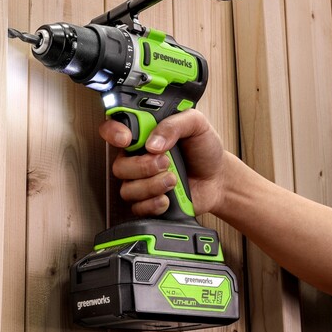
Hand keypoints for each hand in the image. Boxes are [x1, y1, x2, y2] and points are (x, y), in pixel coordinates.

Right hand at [98, 109, 231, 216]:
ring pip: (127, 189)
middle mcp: (138, 157)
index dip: (113, 132)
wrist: (218, 178)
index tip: (126, 139)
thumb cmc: (205, 149)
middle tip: (166, 161)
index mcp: (144, 133)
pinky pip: (137, 207)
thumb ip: (174, 124)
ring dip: (152, 186)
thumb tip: (153, 141)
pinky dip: (154, 204)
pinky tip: (168, 198)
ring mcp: (141, 180)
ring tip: (173, 179)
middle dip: (142, 166)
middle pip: (119, 165)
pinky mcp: (147, 201)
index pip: (114, 128)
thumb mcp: (196, 124)